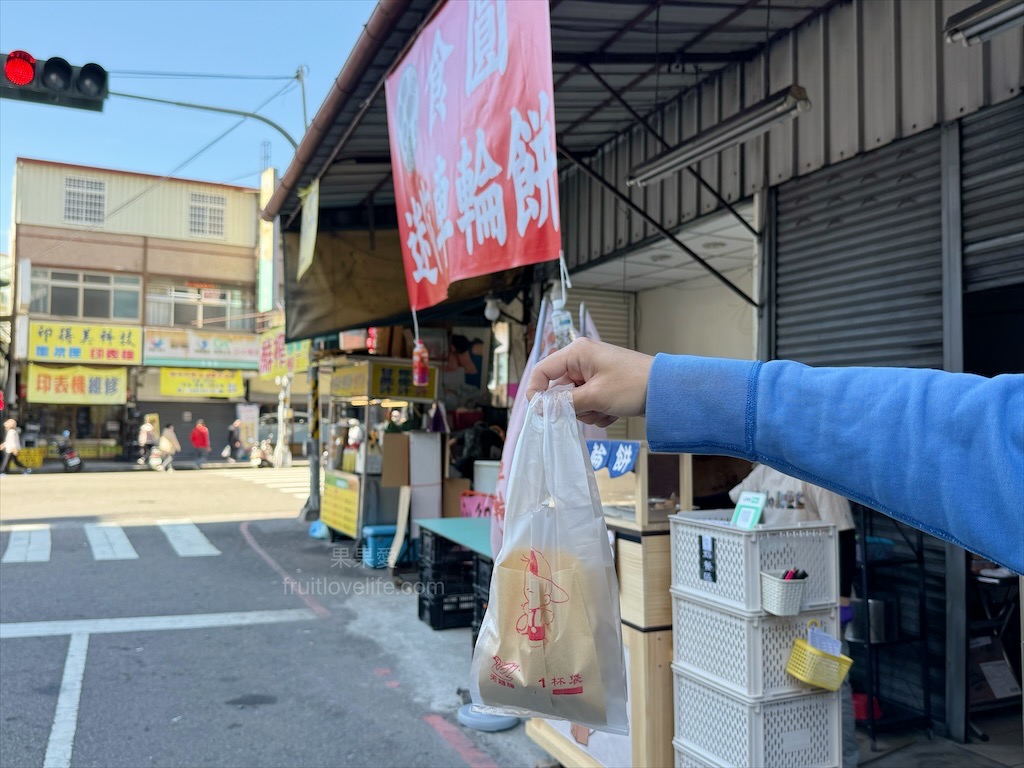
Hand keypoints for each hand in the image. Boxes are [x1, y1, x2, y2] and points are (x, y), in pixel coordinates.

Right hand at [526, 337, 653, 426]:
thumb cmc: (632, 385)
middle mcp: (582, 360)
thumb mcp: (595, 396)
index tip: (540, 413)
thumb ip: (565, 404)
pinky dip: (598, 411)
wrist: (666, 390)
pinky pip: (588, 403)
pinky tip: (614, 410)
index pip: (542, 371)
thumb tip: (540, 410)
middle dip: (572, 406)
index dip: (536, 392)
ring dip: (587, 411)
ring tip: (606, 409)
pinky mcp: (602, 386)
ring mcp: (592, 374)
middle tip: (589, 409)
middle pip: (559, 389)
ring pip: (574, 400)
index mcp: (577, 353)